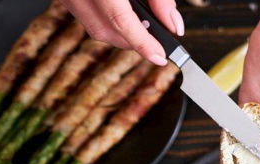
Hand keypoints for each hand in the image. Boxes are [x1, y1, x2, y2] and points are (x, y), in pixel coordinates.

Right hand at [60, 0, 183, 65]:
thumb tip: (173, 25)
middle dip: (134, 41)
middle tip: (156, 38)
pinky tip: (121, 11)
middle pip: (108, 30)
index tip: (160, 56)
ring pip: (96, 28)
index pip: (121, 20)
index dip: (143, 44)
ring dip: (121, 33)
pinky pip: (86, 16)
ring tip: (141, 24)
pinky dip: (107, 20)